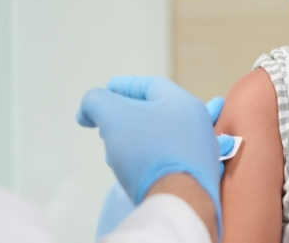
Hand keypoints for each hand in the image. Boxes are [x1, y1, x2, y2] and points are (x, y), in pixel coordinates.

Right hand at [77, 77, 222, 235]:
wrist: (180, 202)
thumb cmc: (148, 151)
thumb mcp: (114, 116)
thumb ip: (97, 101)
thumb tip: (87, 109)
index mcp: (183, 103)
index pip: (149, 85)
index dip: (122, 86)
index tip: (103, 93)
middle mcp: (197, 125)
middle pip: (155, 112)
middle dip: (125, 117)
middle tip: (104, 126)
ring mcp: (201, 153)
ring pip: (160, 138)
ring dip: (133, 141)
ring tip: (113, 152)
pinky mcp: (197, 179)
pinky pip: (166, 161)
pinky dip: (146, 160)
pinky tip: (132, 171)